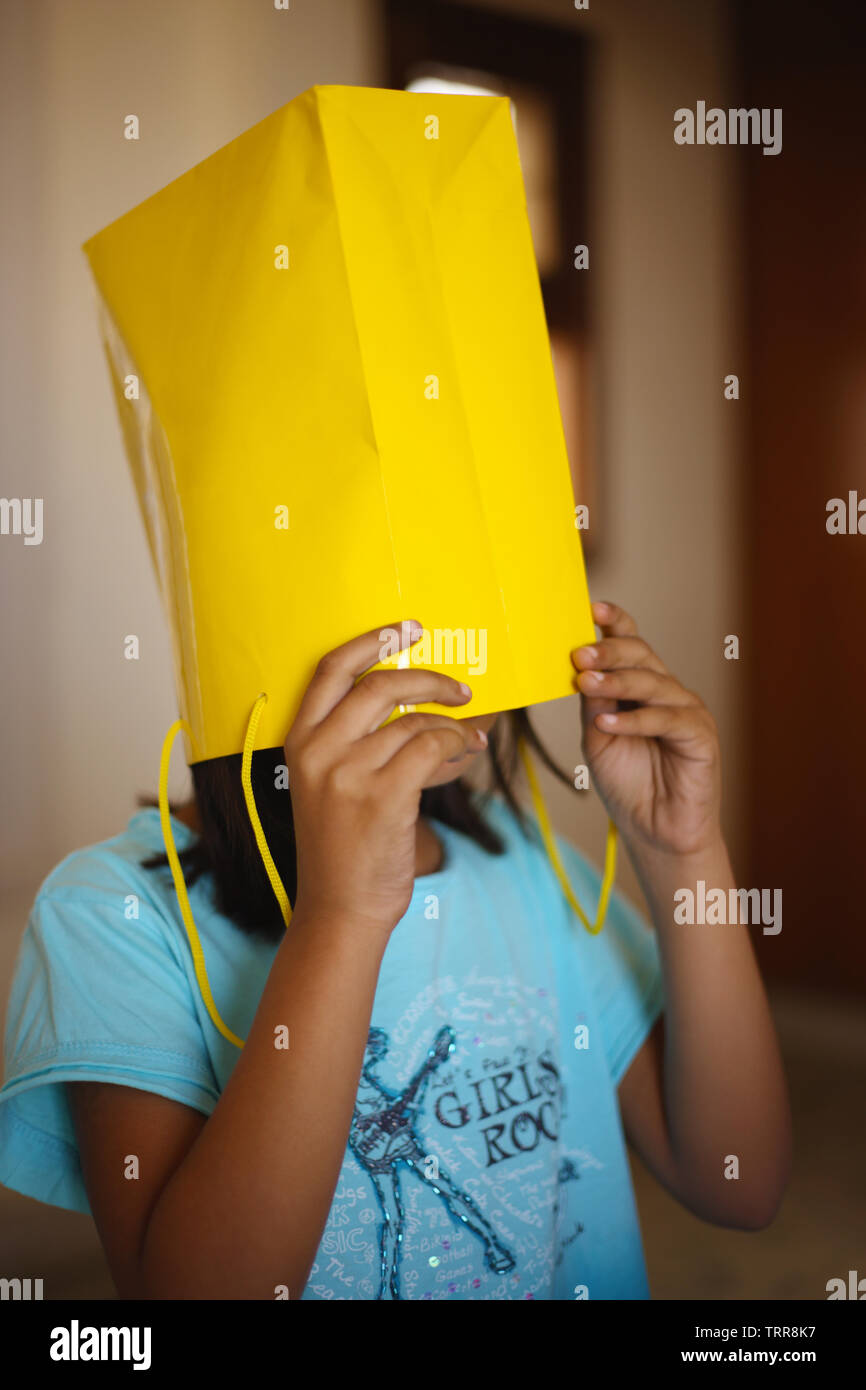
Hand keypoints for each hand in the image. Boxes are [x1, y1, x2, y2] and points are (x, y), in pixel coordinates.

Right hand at [285, 621, 485, 934]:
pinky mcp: (383, 796)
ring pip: (415, 721)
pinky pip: (432, 747)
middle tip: (463, 689)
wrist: (341, 909)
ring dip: (453, 726)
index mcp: (299, 741)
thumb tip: (429, 700)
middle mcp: (318, 751)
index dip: (371, 640)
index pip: (330, 669)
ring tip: (472, 737)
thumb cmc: (344, 847)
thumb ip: (364, 741)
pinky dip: (458, 746)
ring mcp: (348, 773)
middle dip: (430, 679)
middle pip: (381, 685)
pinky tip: (469, 753)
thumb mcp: (333, 785)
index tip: (407, 628)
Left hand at [571, 601, 721, 857]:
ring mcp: (687, 711)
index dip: (615, 622)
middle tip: (578, 655)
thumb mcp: (598, 738)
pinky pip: (667, 719)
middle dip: (608, 652)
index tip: (590, 608)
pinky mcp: (701, 736)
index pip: (631, 644)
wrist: (653, 831)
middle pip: (641, 656)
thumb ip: (594, 703)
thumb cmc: (627, 784)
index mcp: (642, 687)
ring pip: (653, 684)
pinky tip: (608, 724)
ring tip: (586, 683)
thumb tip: (580, 665)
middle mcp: (667, 692)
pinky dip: (635, 720)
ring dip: (617, 681)